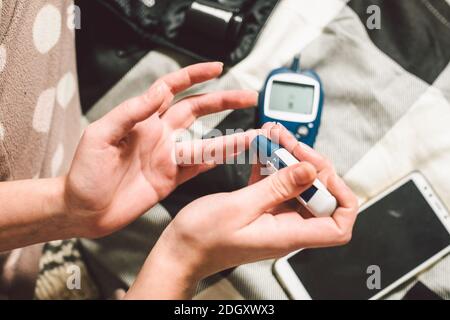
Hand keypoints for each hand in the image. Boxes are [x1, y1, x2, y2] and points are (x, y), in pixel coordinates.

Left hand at [63, 62, 257, 237]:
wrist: (84, 210)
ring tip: (253, 133)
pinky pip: (199, 167)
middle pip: (197, 110)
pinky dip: (216, 161)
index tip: (217, 69)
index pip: (172, 89)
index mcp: (142, 119)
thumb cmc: (84, 172)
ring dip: (229, 137)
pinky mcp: (171, 179)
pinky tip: (233, 155)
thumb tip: (159, 91)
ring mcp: (167, 157)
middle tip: (248, 96)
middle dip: (223, 101)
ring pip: (205, 142)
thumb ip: (131, 112)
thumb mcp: (101, 135)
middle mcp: (159, 135)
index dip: (194, 76)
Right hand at [126, 123, 358, 298]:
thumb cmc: (203, 239)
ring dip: (288, 160)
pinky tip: (262, 148)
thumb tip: (310, 171)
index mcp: (288, 233)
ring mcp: (274, 217)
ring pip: (296, 185)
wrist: (181, 250)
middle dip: (309, 164)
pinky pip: (275, 184)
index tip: (323, 172)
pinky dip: (271, 165)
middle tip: (289, 144)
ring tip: (274, 137)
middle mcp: (287, 226)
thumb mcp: (240, 207)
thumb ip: (277, 188)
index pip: (339, 225)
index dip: (341, 196)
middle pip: (320, 196)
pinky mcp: (260, 208)